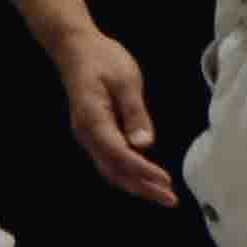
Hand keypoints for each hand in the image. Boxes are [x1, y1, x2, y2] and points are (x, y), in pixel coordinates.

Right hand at [50, 23, 175, 203]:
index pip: (119, 154)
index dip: (143, 171)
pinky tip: (145, 178)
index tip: (166, 181)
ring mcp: (87, 135)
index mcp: (93, 118)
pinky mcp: (93, 133)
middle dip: (142, 187)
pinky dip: (128, 173)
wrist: (75, 47)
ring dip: (136, 184)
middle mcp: (86, 132)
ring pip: (110, 169)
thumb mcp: (125, 80)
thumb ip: (135, 114)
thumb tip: (144, 145)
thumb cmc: (102, 59)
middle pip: (113, 169)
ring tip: (162, 194)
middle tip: (170, 199)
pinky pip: (109, 160)